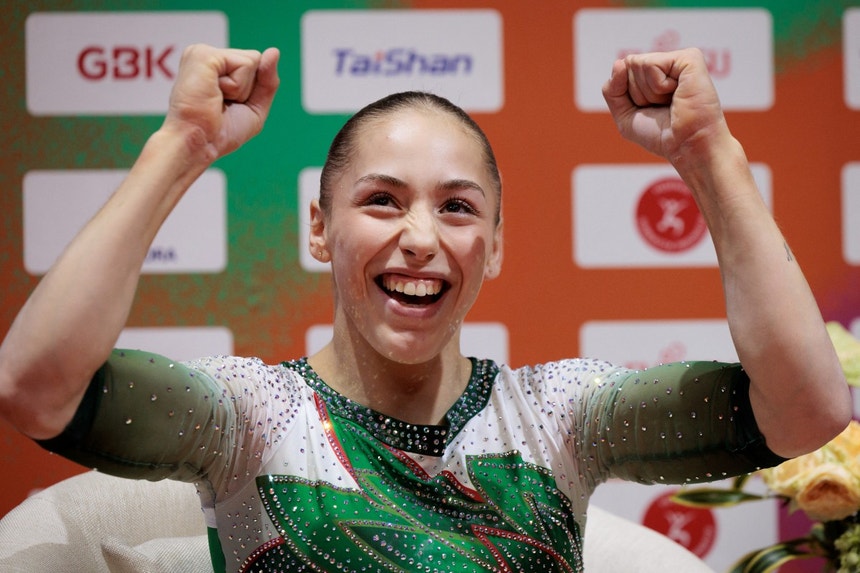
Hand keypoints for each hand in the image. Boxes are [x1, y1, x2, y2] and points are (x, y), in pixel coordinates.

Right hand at [163, 44, 279, 158]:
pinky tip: (214, 94)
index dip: (251, 92)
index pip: (255, 66)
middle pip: (256, 61)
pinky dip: (236, 87)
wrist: (199, 144)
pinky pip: (245, 64)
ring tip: (216, 99)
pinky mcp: (203, 54)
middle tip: (221, 104)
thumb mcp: (254, 107)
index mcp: (215, 67)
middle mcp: (208, 56)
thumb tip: (274, 51)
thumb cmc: (220, 133)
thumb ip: (267, 81)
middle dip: (248, 90)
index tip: (227, 107)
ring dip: (241, 89)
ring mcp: (203, 53)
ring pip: (252, 61)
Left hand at [602, 48, 727, 163]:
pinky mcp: (689, 57)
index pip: (621, 72)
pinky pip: (651, 64)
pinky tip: (677, 94)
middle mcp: (667, 64)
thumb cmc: (661, 135)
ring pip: (637, 64)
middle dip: (638, 94)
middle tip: (662, 107)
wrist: (686, 146)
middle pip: (627, 67)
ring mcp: (678, 59)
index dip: (628, 96)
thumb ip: (613, 89)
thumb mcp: (625, 115)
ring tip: (671, 102)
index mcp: (654, 76)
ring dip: (649, 92)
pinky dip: (658, 86)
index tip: (651, 110)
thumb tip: (620, 62)